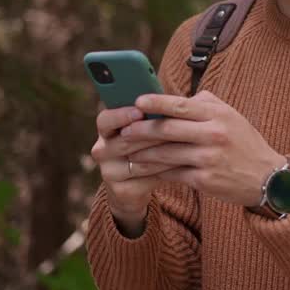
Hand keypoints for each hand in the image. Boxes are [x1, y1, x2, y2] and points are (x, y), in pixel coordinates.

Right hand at [90, 105, 178, 231]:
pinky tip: (184, 163)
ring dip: (166, 150)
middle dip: (154, 132)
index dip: (121, 115)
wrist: (134, 187)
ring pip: (140, 159)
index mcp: (105, 129)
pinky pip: (148, 177)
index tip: (139, 112)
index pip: (106, 119)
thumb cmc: (146, 147)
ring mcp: (109, 172)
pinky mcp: (121, 191)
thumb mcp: (145, 128)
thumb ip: (152, 114)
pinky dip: (168, 169)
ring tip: (187, 143)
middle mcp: (102, 150)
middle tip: (178, 126)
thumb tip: (177, 99)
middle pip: (126, 140)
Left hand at [122, 90, 284, 207]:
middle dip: (142, 129)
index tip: (137, 100)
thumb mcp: (232, 116)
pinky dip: (155, 171)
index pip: (181, 104)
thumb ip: (206, 103)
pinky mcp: (204, 180)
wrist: (267, 178)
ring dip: (143, 152)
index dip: (156, 102)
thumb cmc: (245, 143)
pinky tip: (143, 168)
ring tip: (127, 150)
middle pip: (168, 129)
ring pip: (166, 153)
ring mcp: (208, 159)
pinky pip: (172, 173)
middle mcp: (213, 134)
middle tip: (124, 129)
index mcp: (218, 115)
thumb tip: (177, 97)